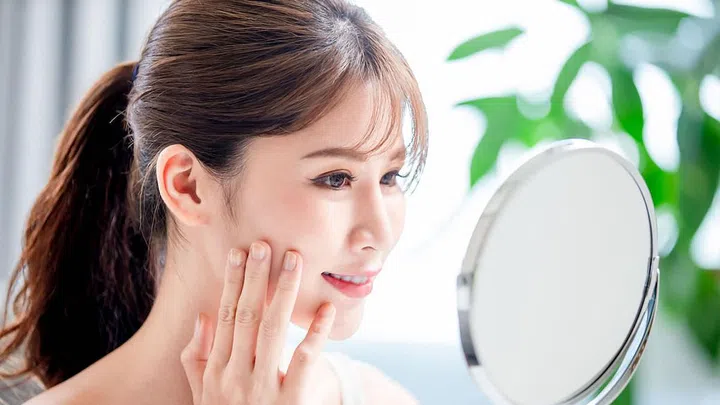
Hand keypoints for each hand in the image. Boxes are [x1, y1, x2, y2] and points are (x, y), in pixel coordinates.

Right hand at [181, 242, 335, 403]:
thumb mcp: (203, 396)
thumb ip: (197, 359)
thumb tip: (203, 316)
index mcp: (215, 371)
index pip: (225, 317)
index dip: (233, 283)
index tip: (240, 253)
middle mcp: (235, 377)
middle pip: (247, 316)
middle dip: (256, 278)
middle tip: (266, 244)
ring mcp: (261, 390)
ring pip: (273, 330)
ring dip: (284, 292)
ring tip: (295, 261)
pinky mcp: (289, 404)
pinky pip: (304, 362)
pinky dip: (316, 334)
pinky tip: (327, 311)